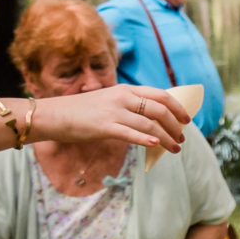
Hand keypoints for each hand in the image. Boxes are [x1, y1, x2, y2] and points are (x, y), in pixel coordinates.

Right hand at [37, 86, 186, 154]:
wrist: (53, 115)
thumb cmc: (81, 112)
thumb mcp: (108, 101)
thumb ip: (128, 106)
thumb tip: (150, 120)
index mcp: (125, 90)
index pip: (160, 95)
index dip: (177, 107)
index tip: (186, 119)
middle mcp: (122, 98)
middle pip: (159, 109)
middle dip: (175, 125)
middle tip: (182, 138)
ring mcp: (113, 112)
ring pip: (149, 124)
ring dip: (166, 138)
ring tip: (174, 148)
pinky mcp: (104, 126)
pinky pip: (130, 133)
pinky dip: (146, 139)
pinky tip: (156, 145)